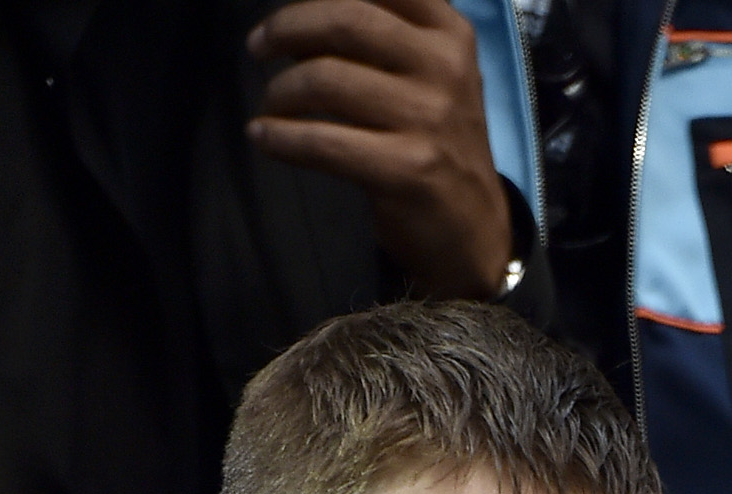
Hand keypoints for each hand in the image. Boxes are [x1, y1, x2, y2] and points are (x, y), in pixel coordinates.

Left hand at [247, 0, 513, 297]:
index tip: (287, 8)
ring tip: (270, 104)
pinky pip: (324, 142)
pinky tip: (263, 137)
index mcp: (448, 32)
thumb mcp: (432, 74)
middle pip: (345, 19)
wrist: (473, 232)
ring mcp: (430, 118)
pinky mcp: (410, 169)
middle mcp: (444, 66)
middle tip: (259, 46)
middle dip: (287, 27)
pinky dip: (282, 137)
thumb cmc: (437, 145)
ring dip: (280, 90)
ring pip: (327, 80)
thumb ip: (386, 34)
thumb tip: (304, 13)